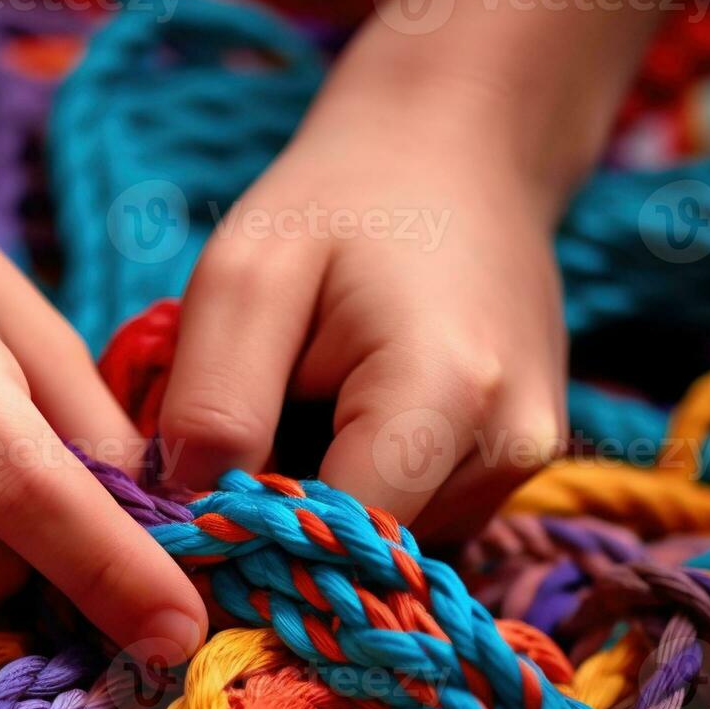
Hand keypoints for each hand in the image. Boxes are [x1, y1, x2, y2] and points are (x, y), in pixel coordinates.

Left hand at [159, 94, 566, 538]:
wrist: (459, 152)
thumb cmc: (342, 203)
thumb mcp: (248, 274)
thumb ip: (213, 402)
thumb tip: (190, 520)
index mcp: (446, 394)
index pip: (334, 547)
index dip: (250, 551)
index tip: (187, 521)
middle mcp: (508, 449)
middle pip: (361, 556)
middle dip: (281, 527)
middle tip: (237, 440)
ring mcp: (522, 465)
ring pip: (383, 547)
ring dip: (319, 505)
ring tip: (299, 409)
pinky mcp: (514, 469)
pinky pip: (412, 521)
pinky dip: (358, 491)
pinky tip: (341, 421)